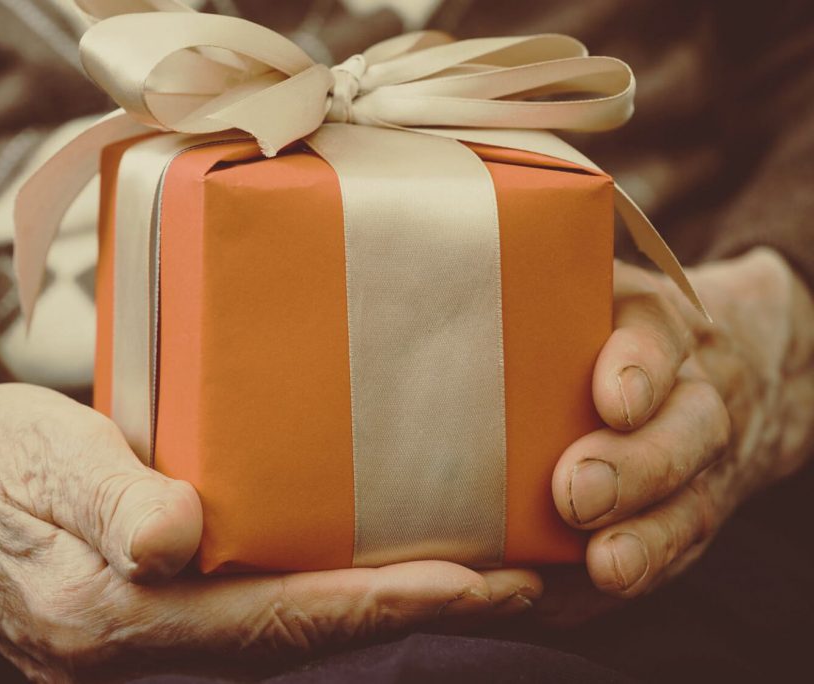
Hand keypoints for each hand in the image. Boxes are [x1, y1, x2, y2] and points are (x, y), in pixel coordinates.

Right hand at [0, 383, 540, 681]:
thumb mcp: (36, 461)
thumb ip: (104, 500)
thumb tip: (175, 542)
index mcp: (110, 616)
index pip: (274, 620)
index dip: (379, 604)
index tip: (476, 581)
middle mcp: (143, 651)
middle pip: (304, 645)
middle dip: (416, 619)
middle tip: (525, 589)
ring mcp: (152, 648)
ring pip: (293, 642)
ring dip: (388, 614)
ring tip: (484, 582)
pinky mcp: (159, 621)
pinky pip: (265, 622)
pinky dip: (338, 602)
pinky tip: (383, 572)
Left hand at [545, 248, 813, 618]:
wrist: (720, 367)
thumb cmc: (611, 324)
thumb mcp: (591, 281)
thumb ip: (537, 271)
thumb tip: (437, 255)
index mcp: (658, 331)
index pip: (657, 340)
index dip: (639, 366)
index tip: (615, 397)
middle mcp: (690, 401)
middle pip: (683, 435)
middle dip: (636, 467)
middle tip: (580, 492)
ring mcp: (698, 471)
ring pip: (688, 509)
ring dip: (647, 542)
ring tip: (606, 568)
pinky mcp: (683, 520)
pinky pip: (667, 559)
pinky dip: (624, 583)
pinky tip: (568, 598)